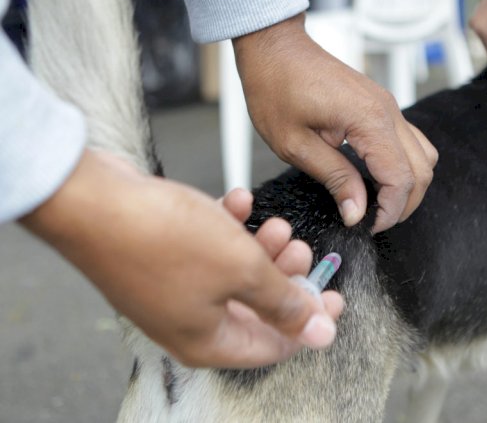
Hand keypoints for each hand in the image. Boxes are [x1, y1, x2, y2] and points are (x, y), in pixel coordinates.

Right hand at [20, 149, 343, 367]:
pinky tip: (238, 201)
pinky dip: (227, 227)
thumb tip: (318, 333)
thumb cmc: (164, 240)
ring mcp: (172, 291)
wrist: (92, 201)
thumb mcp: (243, 271)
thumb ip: (284, 302)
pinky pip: (208, 249)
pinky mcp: (162, 259)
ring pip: (234, 275)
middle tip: (300, 249)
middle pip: (256, 308)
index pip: (275, 346)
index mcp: (209, 343)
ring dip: (260, 248)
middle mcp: (189, 324)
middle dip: (284, 276)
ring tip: (275, 224)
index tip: (334, 293)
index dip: (309, 321)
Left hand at [232, 13, 437, 232]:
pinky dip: (402, 166)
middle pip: (423, 169)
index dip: (390, 210)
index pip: (401, 177)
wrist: (275, 49)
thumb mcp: (296, 145)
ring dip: (409, 184)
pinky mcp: (382, 106)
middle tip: (374, 221)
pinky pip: (409, 141)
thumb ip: (334, 178)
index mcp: (369, 120)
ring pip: (424, 155)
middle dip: (405, 203)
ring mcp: (389, 106)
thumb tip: (357, 212)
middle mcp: (388, 111)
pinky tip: (376, 178)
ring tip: (378, 203)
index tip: (368, 226)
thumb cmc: (276, 88)